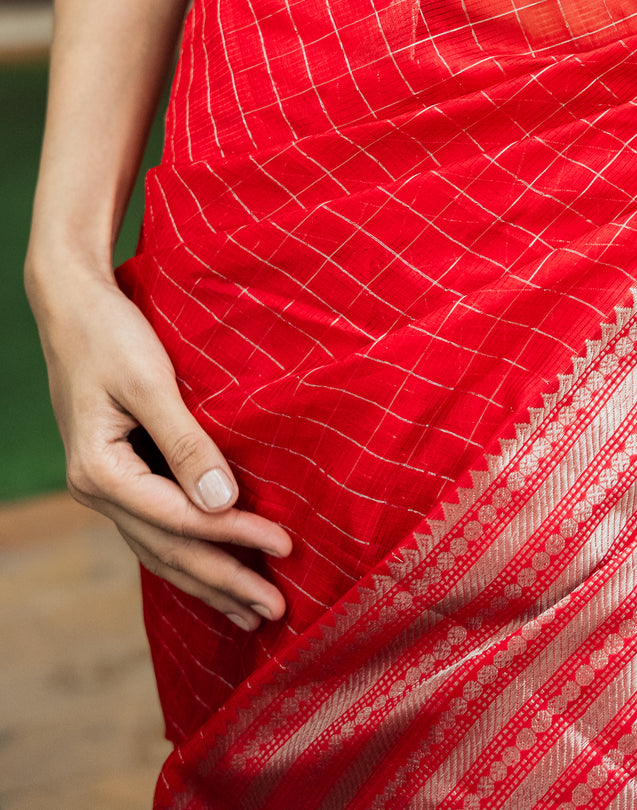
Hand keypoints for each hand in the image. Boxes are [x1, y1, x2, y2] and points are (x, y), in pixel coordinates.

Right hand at [27, 266, 291, 630]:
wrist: (72, 305)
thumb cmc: (111, 334)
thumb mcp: (149, 381)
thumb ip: (185, 442)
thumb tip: (222, 502)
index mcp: (100, 472)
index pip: (180, 519)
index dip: (234, 537)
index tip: (284, 547)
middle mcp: (98, 490)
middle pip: (168, 549)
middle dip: (223, 581)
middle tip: (275, 610)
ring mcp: (105, 486)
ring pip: (160, 547)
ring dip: (206, 580)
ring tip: (250, 611)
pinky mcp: (119, 473)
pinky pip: (156, 526)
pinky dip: (187, 552)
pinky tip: (213, 569)